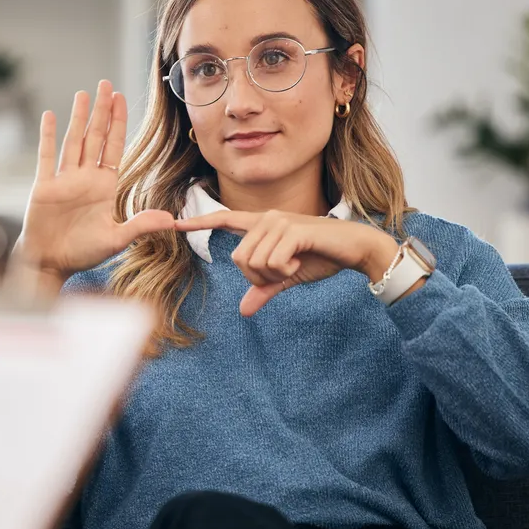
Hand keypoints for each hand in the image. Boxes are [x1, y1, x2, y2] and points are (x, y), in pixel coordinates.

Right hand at [15, 81, 174, 288]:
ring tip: (84, 93)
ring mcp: (63, 180)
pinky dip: (47, 136)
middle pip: (95, 137)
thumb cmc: (82, 253)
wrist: (51, 264)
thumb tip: (170, 220)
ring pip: (73, 141)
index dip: (118, 124)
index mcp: (104, 187)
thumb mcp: (116, 239)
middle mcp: (85, 178)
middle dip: (102, 111)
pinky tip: (50, 116)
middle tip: (107, 85)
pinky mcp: (43, 186)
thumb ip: (140, 226)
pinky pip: (46, 156)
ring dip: (78, 117)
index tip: (121, 100)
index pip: (114, 148)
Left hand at [175, 210, 398, 315]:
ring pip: (253, 262)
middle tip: (281, 274)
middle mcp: (266, 218)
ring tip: (292, 266)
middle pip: (238, 259)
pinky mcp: (293, 230)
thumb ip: (264, 290)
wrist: (354, 249)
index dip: (199, 222)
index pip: (224, 220)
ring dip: (272, 275)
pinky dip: (283, 271)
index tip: (174, 223)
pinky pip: (272, 260)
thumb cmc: (320, 258)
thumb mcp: (287, 278)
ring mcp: (279, 222)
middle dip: (257, 277)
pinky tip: (298, 263)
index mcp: (262, 225)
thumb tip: (244, 310)